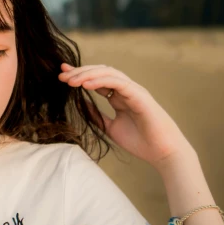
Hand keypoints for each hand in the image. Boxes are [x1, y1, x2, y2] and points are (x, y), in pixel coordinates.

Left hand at [59, 63, 195, 170]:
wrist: (163, 153)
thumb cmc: (141, 142)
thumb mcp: (110, 128)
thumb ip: (96, 115)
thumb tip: (80, 105)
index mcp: (119, 97)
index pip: (96, 80)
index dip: (79, 76)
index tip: (61, 75)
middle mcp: (126, 90)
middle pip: (100, 72)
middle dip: (79, 71)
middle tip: (61, 74)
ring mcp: (134, 91)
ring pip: (108, 73)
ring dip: (88, 74)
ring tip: (70, 80)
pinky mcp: (140, 95)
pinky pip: (118, 83)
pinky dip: (101, 81)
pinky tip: (85, 84)